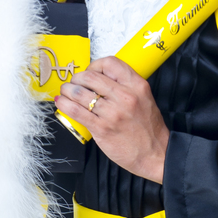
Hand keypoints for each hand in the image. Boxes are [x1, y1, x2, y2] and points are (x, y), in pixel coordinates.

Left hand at [56, 56, 169, 183]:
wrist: (155, 154)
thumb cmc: (149, 130)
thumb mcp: (145, 99)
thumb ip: (127, 87)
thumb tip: (102, 80)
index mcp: (137, 86)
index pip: (110, 63)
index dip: (94, 65)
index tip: (91, 72)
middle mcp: (125, 96)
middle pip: (91, 76)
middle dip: (77, 78)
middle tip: (75, 83)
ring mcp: (112, 113)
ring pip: (80, 92)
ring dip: (67, 90)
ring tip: (66, 92)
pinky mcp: (102, 128)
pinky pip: (77, 112)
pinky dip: (65, 105)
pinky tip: (61, 103)